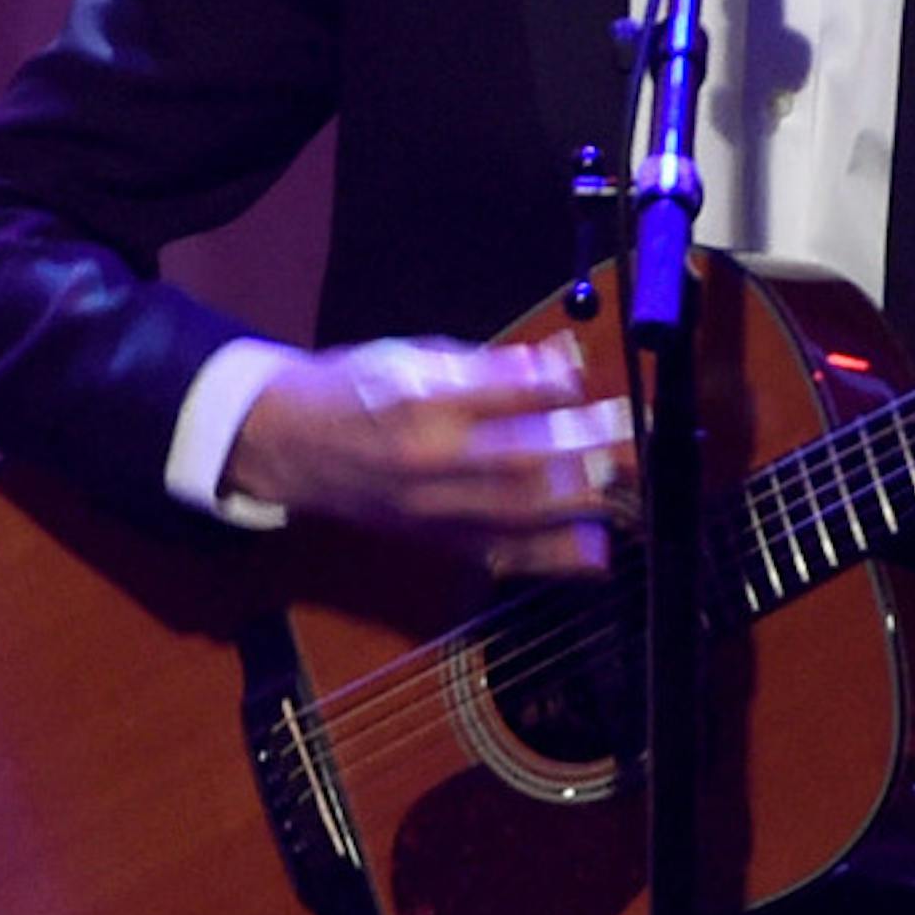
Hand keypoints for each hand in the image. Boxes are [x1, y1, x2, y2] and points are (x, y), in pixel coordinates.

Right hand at [223, 332, 636, 574]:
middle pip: (518, 461)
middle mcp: (425, 462)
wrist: (292, 447)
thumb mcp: (412, 356)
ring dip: (581, 501)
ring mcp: (432, 511)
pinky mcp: (437, 543)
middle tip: (622, 434)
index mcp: (416, 402)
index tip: (587, 378)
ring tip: (622, 484)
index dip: (553, 387)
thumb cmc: (355, 391)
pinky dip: (554, 558)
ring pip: (518, 513)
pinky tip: (597, 553)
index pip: (499, 393)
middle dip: (581, 450)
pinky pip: (503, 556)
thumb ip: (488, 366)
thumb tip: (558, 364)